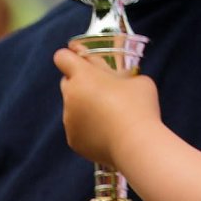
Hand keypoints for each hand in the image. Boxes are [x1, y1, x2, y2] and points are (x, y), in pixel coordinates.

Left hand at [54, 43, 161, 167]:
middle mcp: (70, 96)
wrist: (136, 144)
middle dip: (80, 82)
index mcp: (83, 75)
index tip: (80, 58)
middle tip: (101, 87)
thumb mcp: (137, 79)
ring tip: (110, 114)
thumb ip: (122, 75)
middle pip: (66, 82)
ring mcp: (69, 120)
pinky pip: (77, 128)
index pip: (62, 57)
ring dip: (85, 106)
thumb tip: (121, 80)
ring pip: (73, 107)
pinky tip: (107, 130)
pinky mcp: (73, 140)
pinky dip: (88, 127)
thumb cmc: (138, 106)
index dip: (70, 56)